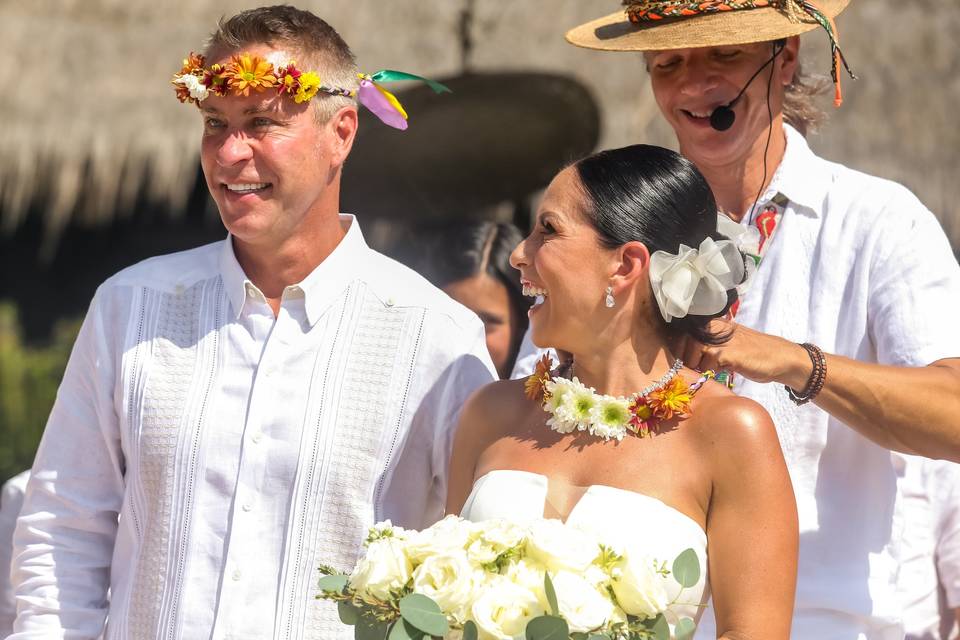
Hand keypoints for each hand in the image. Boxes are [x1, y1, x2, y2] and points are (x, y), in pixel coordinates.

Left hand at [676, 319, 811, 386]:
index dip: (678, 345)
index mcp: (714, 322)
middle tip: (700, 366)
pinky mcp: (729, 353)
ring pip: (693, 354)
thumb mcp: (726, 343)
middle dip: (686, 358)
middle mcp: (715, 327)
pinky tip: (725, 369)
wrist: (779, 358)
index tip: (684, 357)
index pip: (682, 330)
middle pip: (683, 342)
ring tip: (715, 367)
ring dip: (700, 366)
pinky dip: (711, 371)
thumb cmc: (751, 353)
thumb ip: (706, 344)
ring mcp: (721, 339)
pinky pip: (707, 364)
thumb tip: (681, 355)